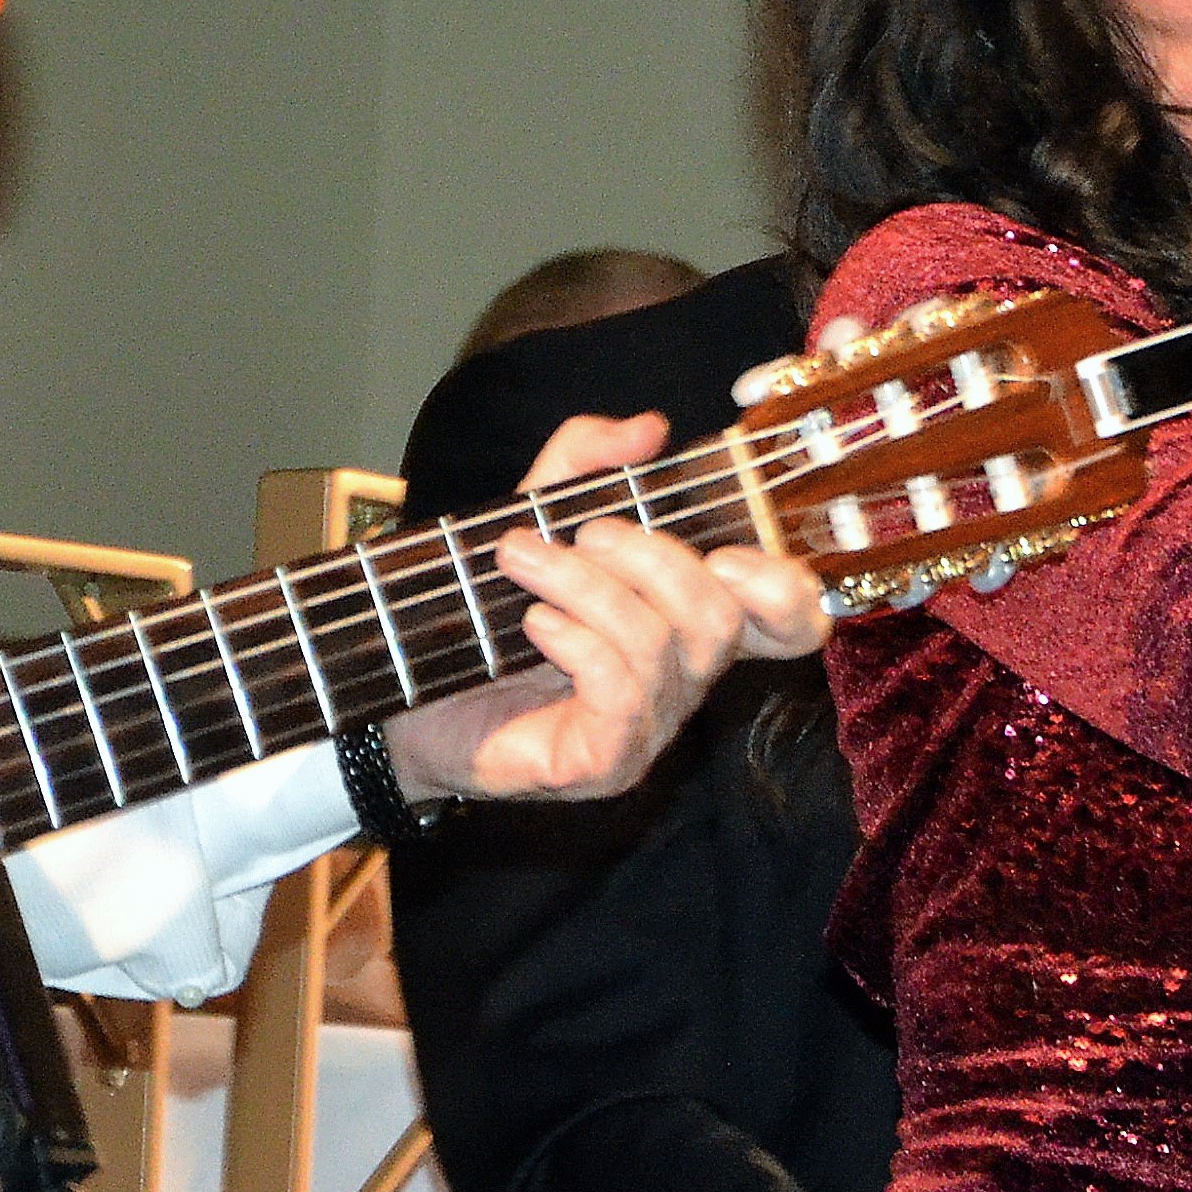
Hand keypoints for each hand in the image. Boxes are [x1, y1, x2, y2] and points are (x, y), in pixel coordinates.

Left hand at [378, 410, 827, 806]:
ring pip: (661, 644)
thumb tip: (649, 427)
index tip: (727, 549)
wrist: (402, 691)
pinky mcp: (605, 763)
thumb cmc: (478, 612)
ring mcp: (648, 730)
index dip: (786, 588)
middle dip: (651, 556)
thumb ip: (586, 463)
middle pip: (724, 618)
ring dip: (585, 584)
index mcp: (684, 624)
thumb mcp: (532, 513)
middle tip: (579, 533)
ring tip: (520, 561)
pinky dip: (576, 639)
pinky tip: (532, 623)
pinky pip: (621, 691)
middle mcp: (682, 682)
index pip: (790, 624)